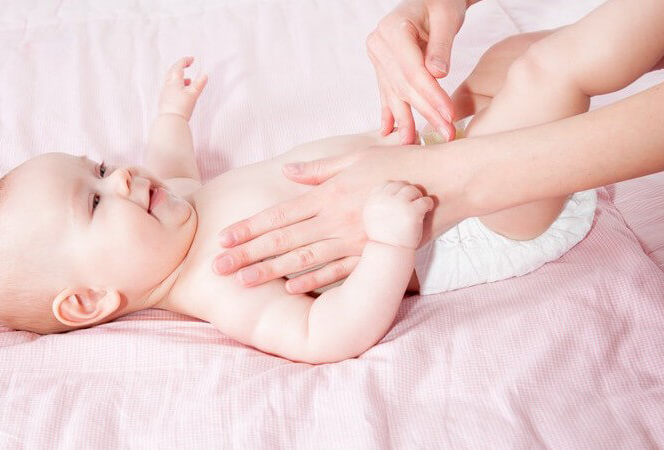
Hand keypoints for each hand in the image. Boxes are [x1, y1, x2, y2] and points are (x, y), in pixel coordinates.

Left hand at [158, 57, 207, 119]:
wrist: (171, 121)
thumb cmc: (181, 107)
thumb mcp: (193, 94)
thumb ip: (199, 84)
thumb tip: (205, 75)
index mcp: (174, 81)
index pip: (178, 66)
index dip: (185, 61)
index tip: (192, 59)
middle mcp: (167, 85)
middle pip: (172, 71)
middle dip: (180, 67)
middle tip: (187, 65)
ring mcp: (165, 93)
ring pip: (171, 81)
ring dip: (179, 78)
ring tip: (188, 81)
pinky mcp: (164, 101)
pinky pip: (170, 89)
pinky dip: (177, 87)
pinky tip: (182, 93)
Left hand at [213, 148, 409, 293]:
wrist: (444, 184)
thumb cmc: (400, 165)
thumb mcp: (358, 156)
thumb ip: (320, 168)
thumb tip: (288, 173)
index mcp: (329, 193)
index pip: (280, 214)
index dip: (249, 228)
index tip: (223, 238)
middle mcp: (336, 218)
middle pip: (283, 240)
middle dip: (248, 254)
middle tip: (219, 267)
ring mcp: (354, 239)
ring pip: (304, 260)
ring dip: (271, 271)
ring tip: (243, 281)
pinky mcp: (372, 254)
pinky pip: (338, 272)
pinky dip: (313, 281)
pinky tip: (289, 289)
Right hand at [364, 181, 433, 248]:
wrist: (390, 252)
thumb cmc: (384, 237)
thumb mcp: (373, 217)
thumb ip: (379, 202)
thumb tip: (393, 187)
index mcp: (373, 201)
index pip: (386, 184)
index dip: (395, 189)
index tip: (400, 198)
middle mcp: (384, 200)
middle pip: (400, 184)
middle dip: (408, 192)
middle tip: (412, 202)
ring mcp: (398, 205)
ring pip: (412, 190)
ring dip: (418, 197)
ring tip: (419, 207)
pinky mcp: (412, 212)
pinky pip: (425, 200)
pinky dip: (428, 205)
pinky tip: (427, 211)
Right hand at [367, 0, 469, 144]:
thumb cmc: (440, 2)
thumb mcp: (447, 17)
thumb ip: (441, 45)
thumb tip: (438, 74)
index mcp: (392, 30)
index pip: (413, 71)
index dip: (431, 95)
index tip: (448, 114)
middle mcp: (379, 45)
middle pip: (404, 86)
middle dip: (425, 112)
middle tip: (445, 132)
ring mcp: (377, 57)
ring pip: (394, 94)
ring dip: (406, 120)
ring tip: (414, 143)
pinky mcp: (381, 67)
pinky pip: (386, 93)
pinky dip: (390, 113)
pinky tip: (389, 132)